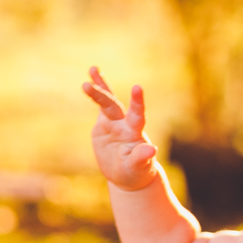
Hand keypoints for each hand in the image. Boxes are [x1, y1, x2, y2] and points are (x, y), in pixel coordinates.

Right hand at [82, 67, 158, 190]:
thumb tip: (152, 149)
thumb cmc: (136, 173)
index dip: (137, 103)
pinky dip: (96, 91)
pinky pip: (101, 105)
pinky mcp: (105, 123)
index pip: (137, 115)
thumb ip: (142, 158)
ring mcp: (115, 122)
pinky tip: (90, 78)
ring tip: (92, 68)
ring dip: (99, 88)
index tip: (137, 87)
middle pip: (114, 106)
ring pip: (107, 101)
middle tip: (89, 84)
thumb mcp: (137, 169)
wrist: (128, 174)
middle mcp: (125, 124)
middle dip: (103, 95)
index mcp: (134, 133)